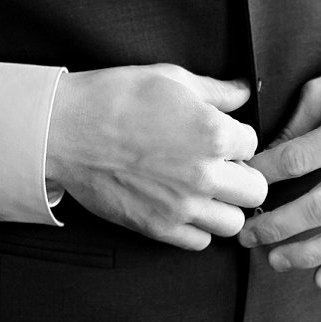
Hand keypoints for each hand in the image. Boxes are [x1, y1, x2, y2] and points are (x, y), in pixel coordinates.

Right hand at [44, 63, 264, 250]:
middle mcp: (204, 175)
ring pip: (234, 223)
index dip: (238, 136)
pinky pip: (199, 242)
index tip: (222, 135)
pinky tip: (185, 205)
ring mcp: (181, 206)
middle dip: (244, 174)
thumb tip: (243, 92)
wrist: (65, 130)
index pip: (254, 143)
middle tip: (224, 164)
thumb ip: (217, 90)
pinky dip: (198, 227)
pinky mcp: (156, 228)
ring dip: (226, 205)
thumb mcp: (173, 79)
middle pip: (255, 190)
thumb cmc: (116, 99)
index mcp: (214, 134)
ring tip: (207, 187)